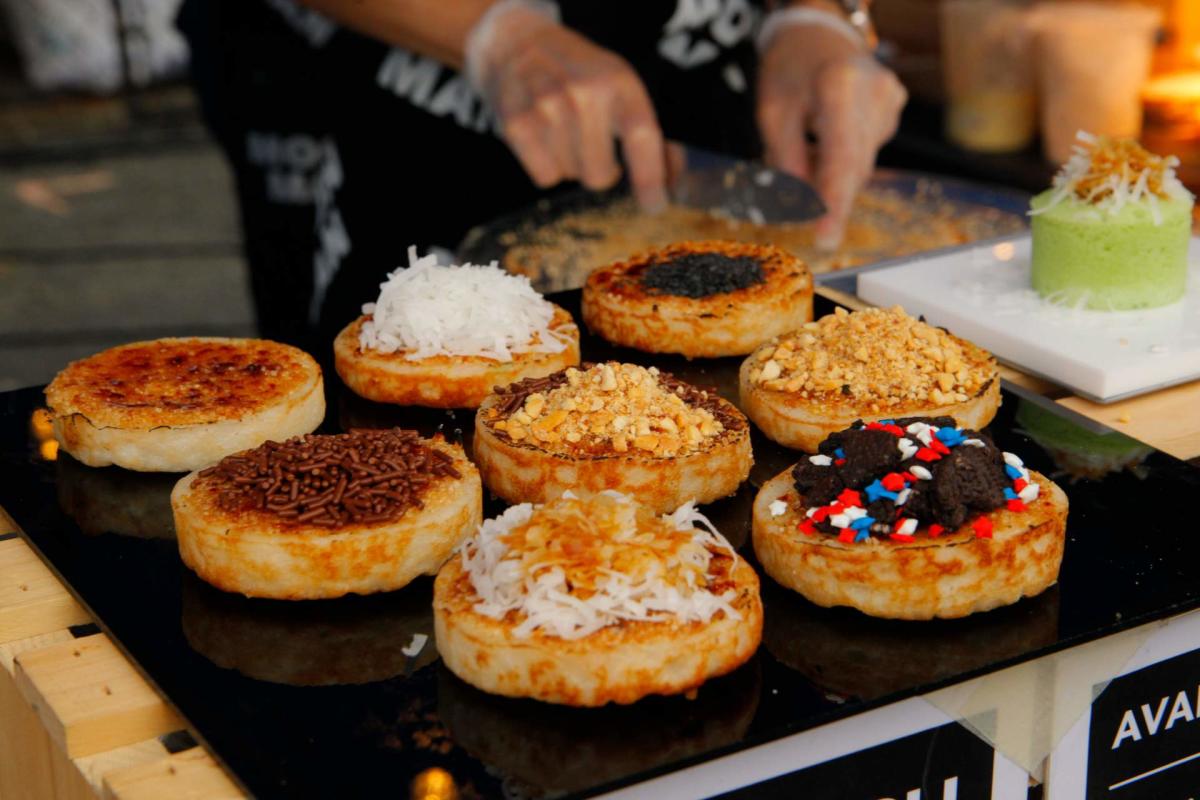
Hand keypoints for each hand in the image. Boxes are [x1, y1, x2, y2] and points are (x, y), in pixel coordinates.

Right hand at [466, 3, 667, 210]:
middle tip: (593, 149)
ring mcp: (548, 107)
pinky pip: (544, 177)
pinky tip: (543, 139)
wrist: (516, 43)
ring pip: (571, 177)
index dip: (650, 178)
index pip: (641, 136)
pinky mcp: (517, 123)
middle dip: (601, 172)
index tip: (655, 206)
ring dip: (571, 164)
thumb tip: (674, 183)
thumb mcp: (620, 86)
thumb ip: (651, 135)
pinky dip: (545, 167)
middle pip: (599, 175)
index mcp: (619, 82)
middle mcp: (584, 93)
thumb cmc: (578, 73)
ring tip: (563, 132)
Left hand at [757, 20, 906, 249]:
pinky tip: (827, 133)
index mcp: (840, 88)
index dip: (833, 204)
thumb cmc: (790, 70)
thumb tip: (801, 205)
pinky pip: (866, 151)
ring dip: (831, 170)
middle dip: (826, 192)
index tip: (824, 239)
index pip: (841, 159)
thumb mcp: (773, 112)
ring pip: (860, 164)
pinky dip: (843, 155)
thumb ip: (786, 159)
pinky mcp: (894, 108)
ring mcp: (890, 101)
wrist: (818, 32)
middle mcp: (875, 94)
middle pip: (853, 167)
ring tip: (808, 141)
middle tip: (801, 208)